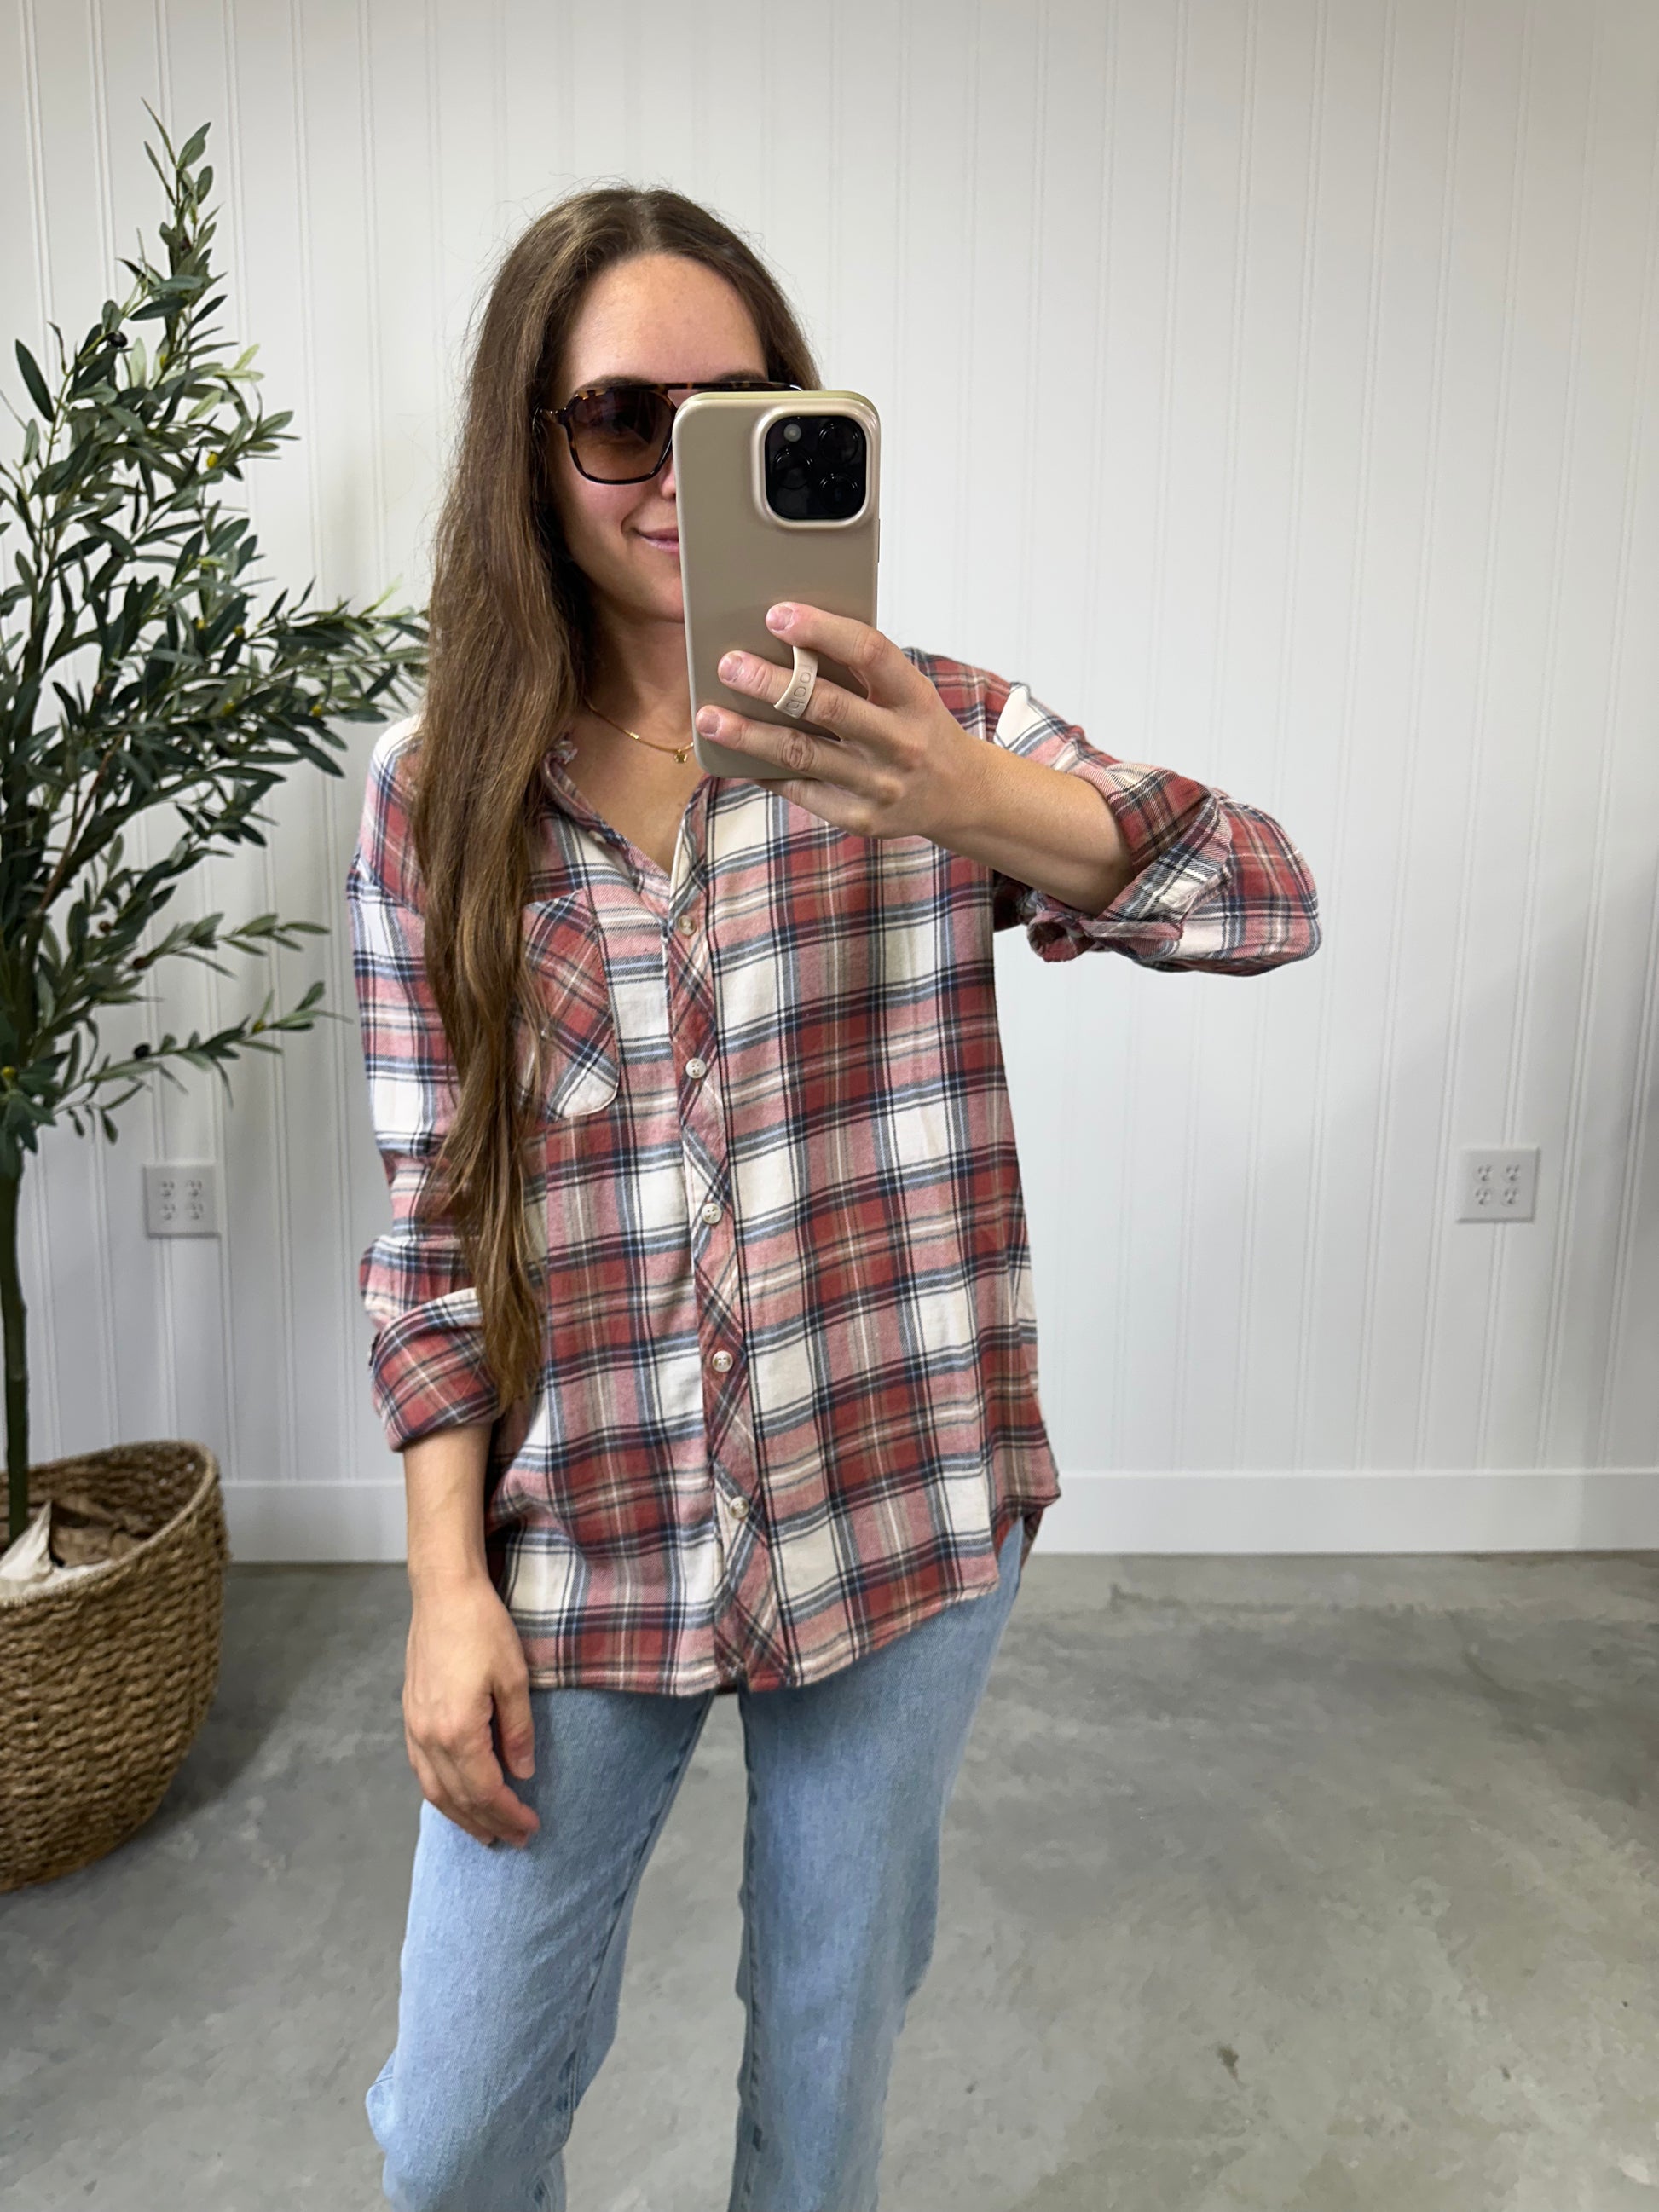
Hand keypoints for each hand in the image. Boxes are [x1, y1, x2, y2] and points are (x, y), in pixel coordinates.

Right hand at [402, 1571, 539, 1849]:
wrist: (442, 1593)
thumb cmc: (482, 1627)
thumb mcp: (514, 1677)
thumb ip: (518, 1731)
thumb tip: (523, 1772)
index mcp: (458, 1731)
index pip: (487, 1791)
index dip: (510, 1814)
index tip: (532, 1827)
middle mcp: (429, 1737)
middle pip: (459, 1798)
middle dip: (489, 1824)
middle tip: (515, 1840)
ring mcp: (415, 1727)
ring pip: (435, 1790)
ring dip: (461, 1816)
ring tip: (485, 1832)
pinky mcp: (411, 1716)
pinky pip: (422, 1770)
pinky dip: (440, 1793)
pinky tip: (456, 1797)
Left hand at [697, 602, 992, 846]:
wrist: (960, 796)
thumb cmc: (919, 730)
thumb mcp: (908, 693)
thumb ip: (861, 672)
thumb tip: (786, 640)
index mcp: (914, 697)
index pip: (870, 653)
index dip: (823, 630)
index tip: (778, 614)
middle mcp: (900, 741)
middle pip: (827, 706)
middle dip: (771, 683)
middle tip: (728, 664)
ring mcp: (879, 784)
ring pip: (803, 754)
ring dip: (750, 734)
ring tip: (709, 716)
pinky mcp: (859, 817)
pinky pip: (800, 790)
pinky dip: (763, 770)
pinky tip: (732, 756)